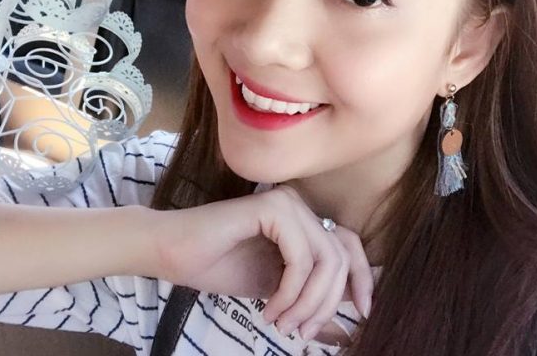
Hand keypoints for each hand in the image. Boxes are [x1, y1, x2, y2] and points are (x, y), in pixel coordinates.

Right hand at [150, 185, 374, 340]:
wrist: (173, 252)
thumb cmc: (219, 266)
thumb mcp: (277, 289)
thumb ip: (309, 294)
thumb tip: (349, 322)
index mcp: (303, 221)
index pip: (349, 246)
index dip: (363, 279)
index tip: (360, 314)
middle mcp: (299, 206)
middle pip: (342, 256)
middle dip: (328, 302)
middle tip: (302, 332)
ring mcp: (286, 203)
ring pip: (326, 259)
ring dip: (308, 302)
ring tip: (283, 324)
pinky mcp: (272, 207)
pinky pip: (301, 258)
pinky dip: (290, 292)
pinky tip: (269, 309)